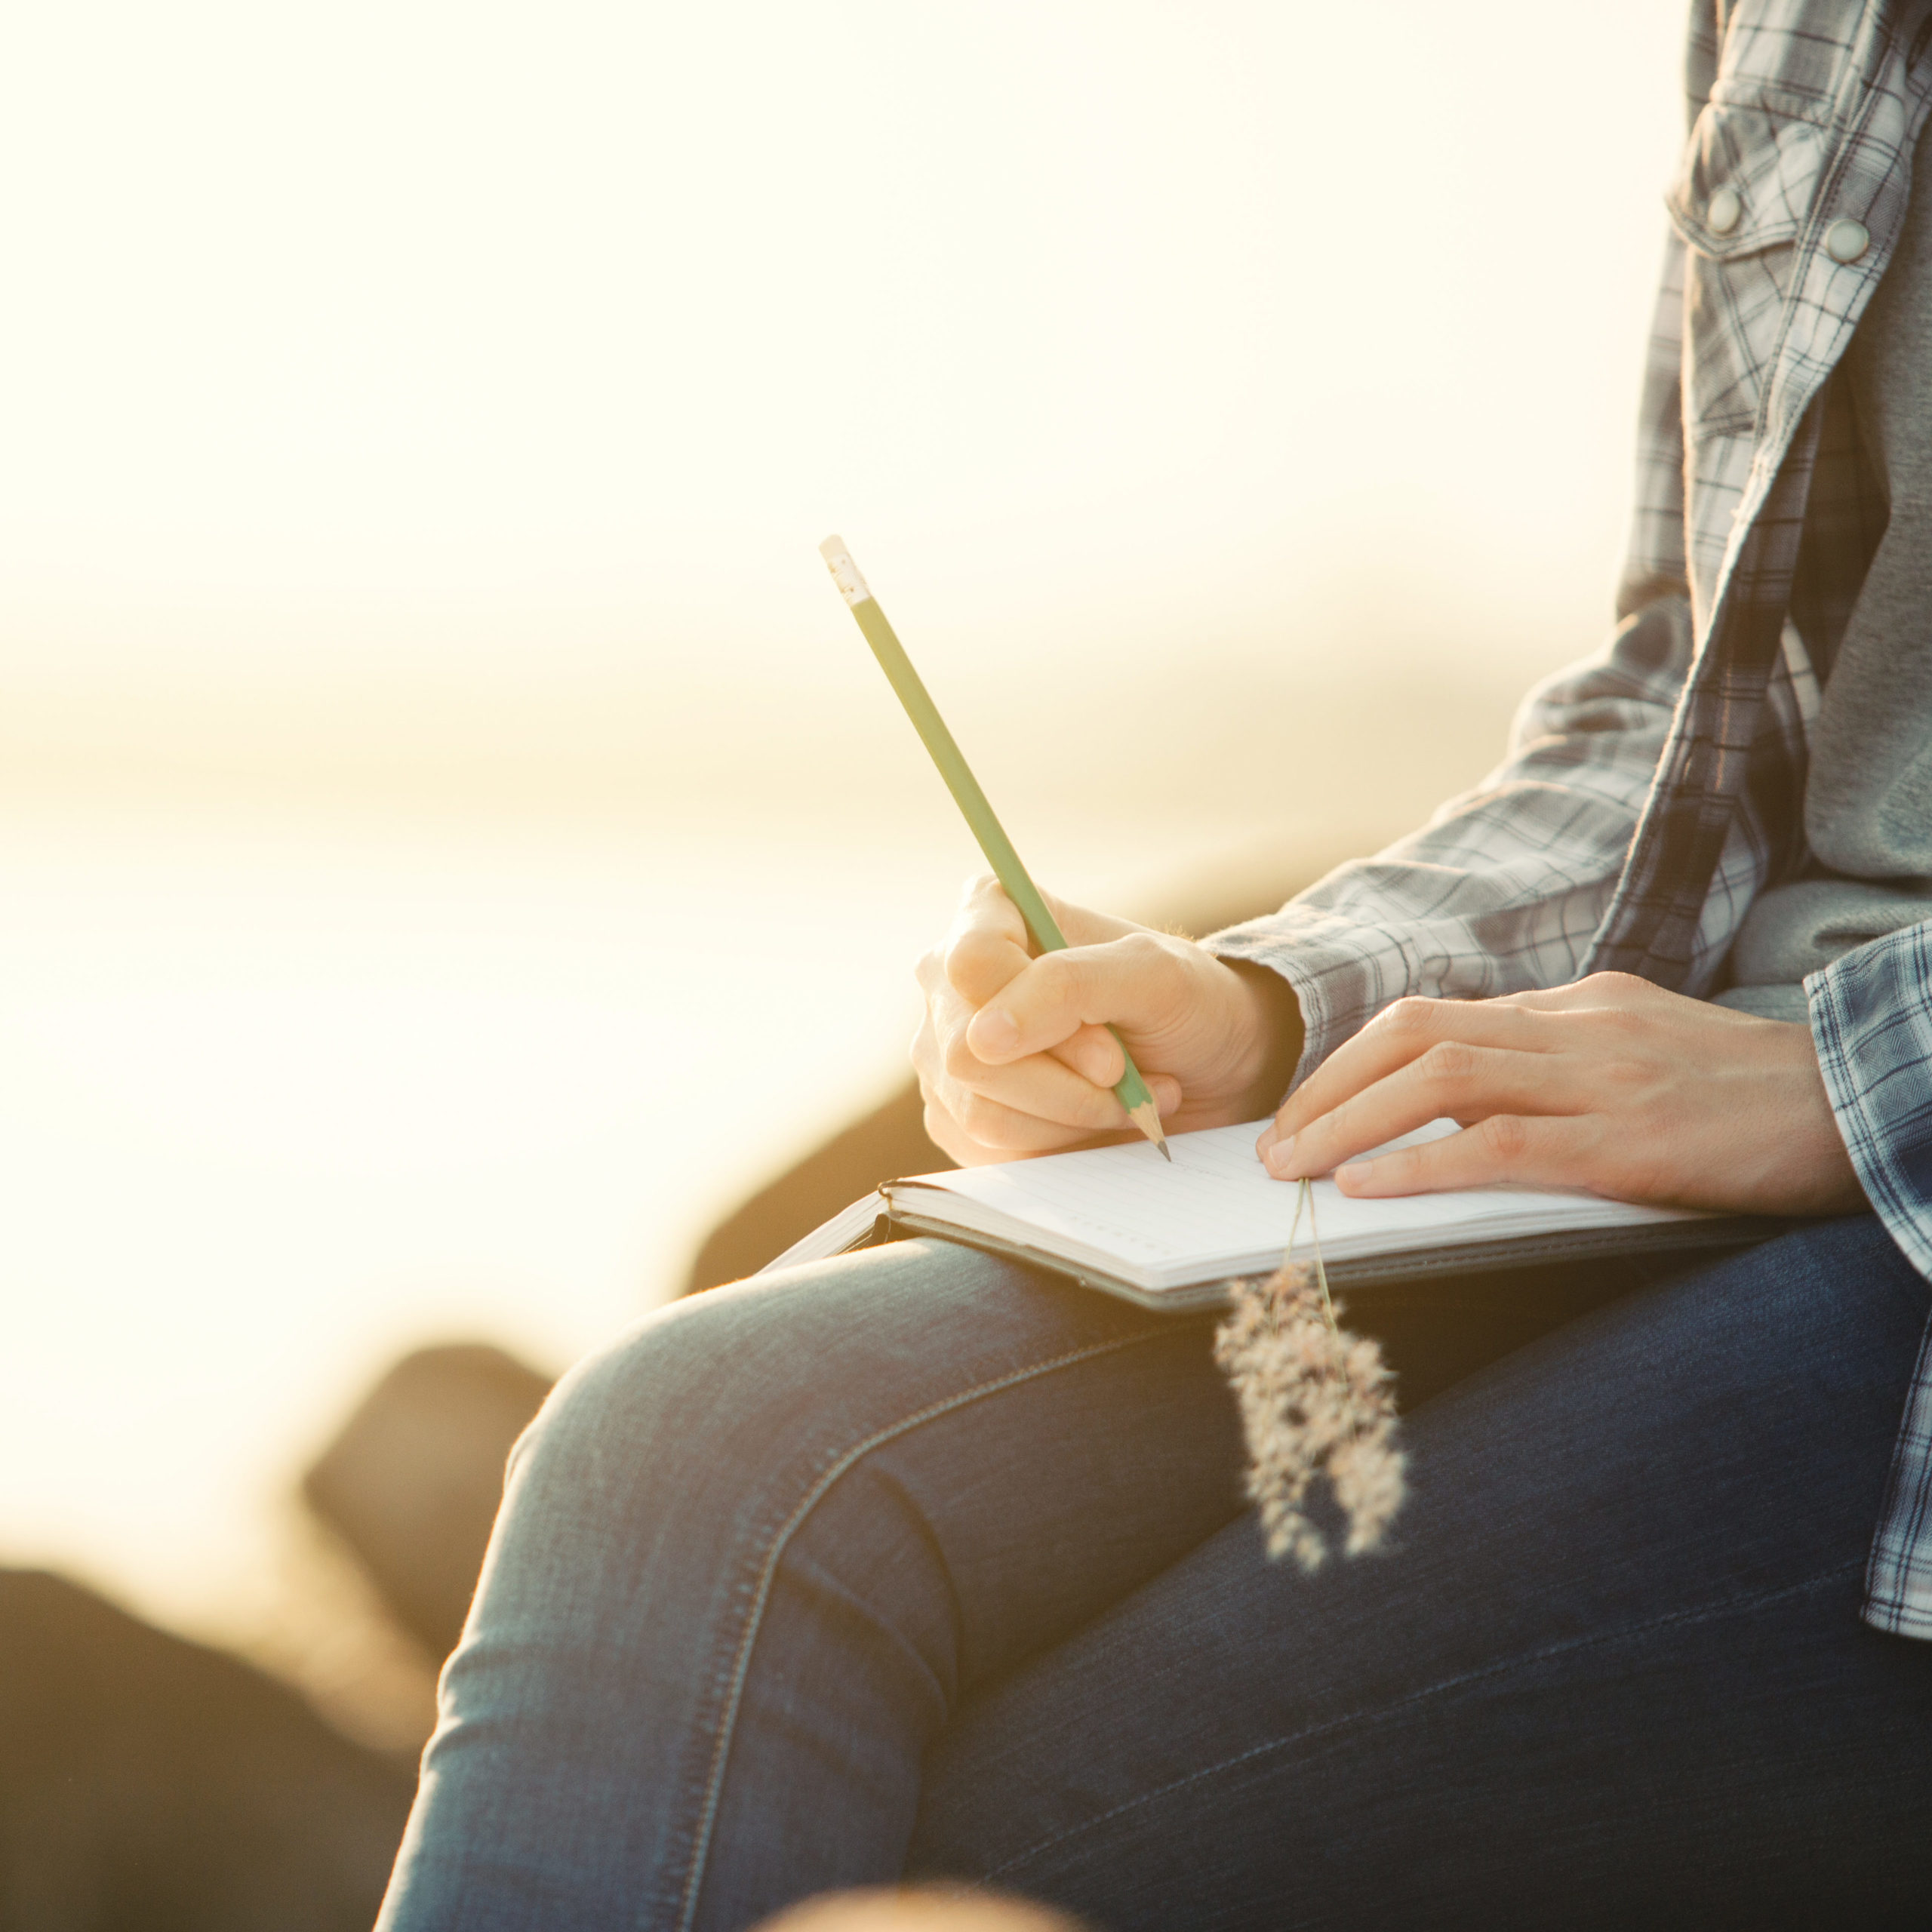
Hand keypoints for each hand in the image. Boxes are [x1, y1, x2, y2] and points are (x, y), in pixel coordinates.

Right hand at [913, 875, 1301, 1166]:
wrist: (1202, 1068)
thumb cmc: (1186, 1004)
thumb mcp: (1155, 975)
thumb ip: (1069, 986)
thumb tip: (983, 1039)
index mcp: (990, 914)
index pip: (973, 965)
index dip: (1042, 1016)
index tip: (1111, 1050)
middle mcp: (951, 981)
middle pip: (967, 1051)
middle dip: (1064, 1082)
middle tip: (1125, 1074)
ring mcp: (945, 1050)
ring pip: (978, 1110)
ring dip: (1070, 1116)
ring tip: (1124, 1098)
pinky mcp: (957, 1114)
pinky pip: (984, 1149)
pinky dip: (1055, 1145)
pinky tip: (1093, 1121)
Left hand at [1256, 972, 1865, 1216]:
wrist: (1866, 1100)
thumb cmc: (1753, 1095)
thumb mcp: (1644, 1052)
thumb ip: (1561, 1062)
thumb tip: (1471, 1098)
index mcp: (1575, 1006)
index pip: (1433, 1018)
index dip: (1352, 1063)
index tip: (1306, 1108)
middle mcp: (1575, 1028)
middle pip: (1413, 1034)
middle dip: (1328, 1088)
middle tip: (1275, 1144)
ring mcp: (1601, 1079)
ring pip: (1439, 1080)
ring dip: (1348, 1123)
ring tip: (1295, 1168)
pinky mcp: (1629, 1141)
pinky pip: (1501, 1145)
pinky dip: (1421, 1164)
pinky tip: (1368, 1188)